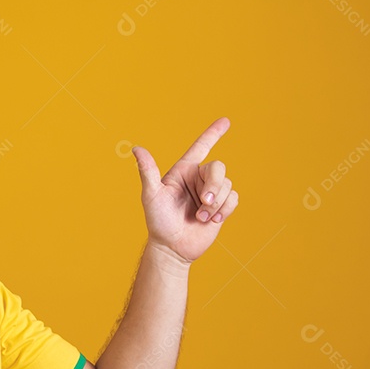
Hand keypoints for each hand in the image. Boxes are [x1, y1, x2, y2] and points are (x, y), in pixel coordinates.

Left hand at [131, 117, 239, 263]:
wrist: (172, 247)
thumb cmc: (158, 221)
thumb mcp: (151, 196)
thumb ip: (147, 172)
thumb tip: (136, 148)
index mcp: (183, 171)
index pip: (200, 147)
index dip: (213, 134)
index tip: (226, 121)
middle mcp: (198, 179)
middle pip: (218, 168)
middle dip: (214, 186)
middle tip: (204, 203)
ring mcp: (210, 192)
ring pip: (227, 185)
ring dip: (217, 204)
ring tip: (201, 217)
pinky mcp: (221, 206)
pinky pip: (234, 198)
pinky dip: (225, 210)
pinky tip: (212, 220)